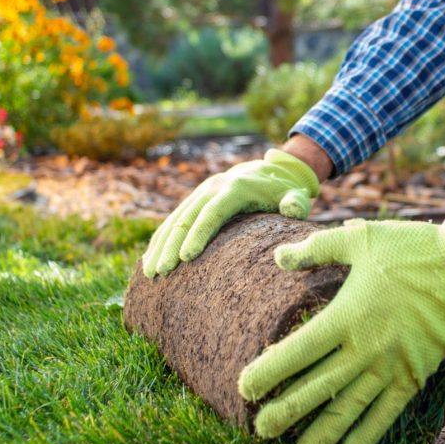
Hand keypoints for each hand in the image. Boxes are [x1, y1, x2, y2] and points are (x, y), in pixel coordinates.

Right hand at [142, 148, 319, 276]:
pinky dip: (159, 241)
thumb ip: (296, 202)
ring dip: (160, 246)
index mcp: (234, 189)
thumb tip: (293, 209)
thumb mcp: (294, 194)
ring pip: (174, 221)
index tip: (186, 258)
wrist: (267, 170)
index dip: (198, 234)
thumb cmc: (283, 191)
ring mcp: (200, 194)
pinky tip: (149, 261)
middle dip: (172, 246)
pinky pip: (172, 221)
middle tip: (161, 272)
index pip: (213, 213)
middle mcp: (212, 189)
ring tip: (150, 273)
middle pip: (186, 218)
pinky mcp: (194, 202)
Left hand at [237, 216, 444, 443]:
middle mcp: (366, 347)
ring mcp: (391, 366)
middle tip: (261, 431)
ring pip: (351, 407)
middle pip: (319, 387)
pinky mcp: (414, 376)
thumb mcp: (359, 238)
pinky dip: (368, 436)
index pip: (299, 350)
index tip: (245, 389)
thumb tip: (278, 257)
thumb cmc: (410, 249)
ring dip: (324, 434)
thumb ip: (316, 249)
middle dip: (288, 411)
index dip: (270, 372)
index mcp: (347, 314)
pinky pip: (387, 412)